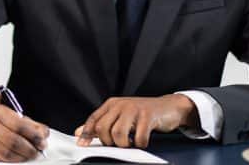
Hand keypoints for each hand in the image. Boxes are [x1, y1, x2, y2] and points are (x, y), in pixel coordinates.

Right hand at [0, 105, 49, 161]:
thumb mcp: (7, 115)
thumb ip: (27, 123)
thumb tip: (43, 133)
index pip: (20, 124)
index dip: (34, 135)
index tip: (42, 141)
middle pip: (13, 141)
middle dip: (29, 148)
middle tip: (37, 151)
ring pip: (6, 153)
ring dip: (21, 157)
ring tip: (29, 155)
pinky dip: (11, 160)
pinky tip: (17, 158)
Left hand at [75, 95, 197, 147]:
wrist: (168, 107)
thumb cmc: (142, 113)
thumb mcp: (120, 115)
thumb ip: (101, 123)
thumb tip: (80, 132)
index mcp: (112, 104)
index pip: (94, 119)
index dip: (86, 133)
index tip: (82, 144)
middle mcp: (121, 104)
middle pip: (103, 128)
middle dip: (108, 141)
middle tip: (118, 143)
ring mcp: (135, 109)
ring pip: (118, 134)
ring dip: (124, 144)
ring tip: (130, 142)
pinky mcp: (148, 116)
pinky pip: (138, 137)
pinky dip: (140, 144)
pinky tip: (142, 140)